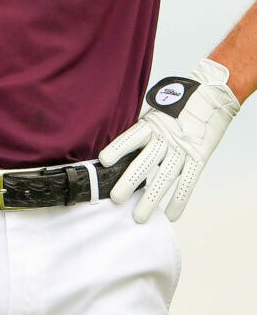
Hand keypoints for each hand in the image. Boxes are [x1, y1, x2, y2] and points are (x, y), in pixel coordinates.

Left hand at [99, 58, 239, 222]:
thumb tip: (120, 146)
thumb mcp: (155, 112)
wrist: (211, 98)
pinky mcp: (198, 158)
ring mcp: (183, 150)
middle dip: (128, 182)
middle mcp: (165, 138)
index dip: (117, 149)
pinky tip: (171, 215)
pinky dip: (179, 200)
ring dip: (150, 199)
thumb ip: (141, 129)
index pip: (131, 138)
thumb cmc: (178, 106)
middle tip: (114, 198)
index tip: (103, 161)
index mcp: (151, 124)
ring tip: (139, 217)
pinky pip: (187, 182)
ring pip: (164, 178)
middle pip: (144, 163)